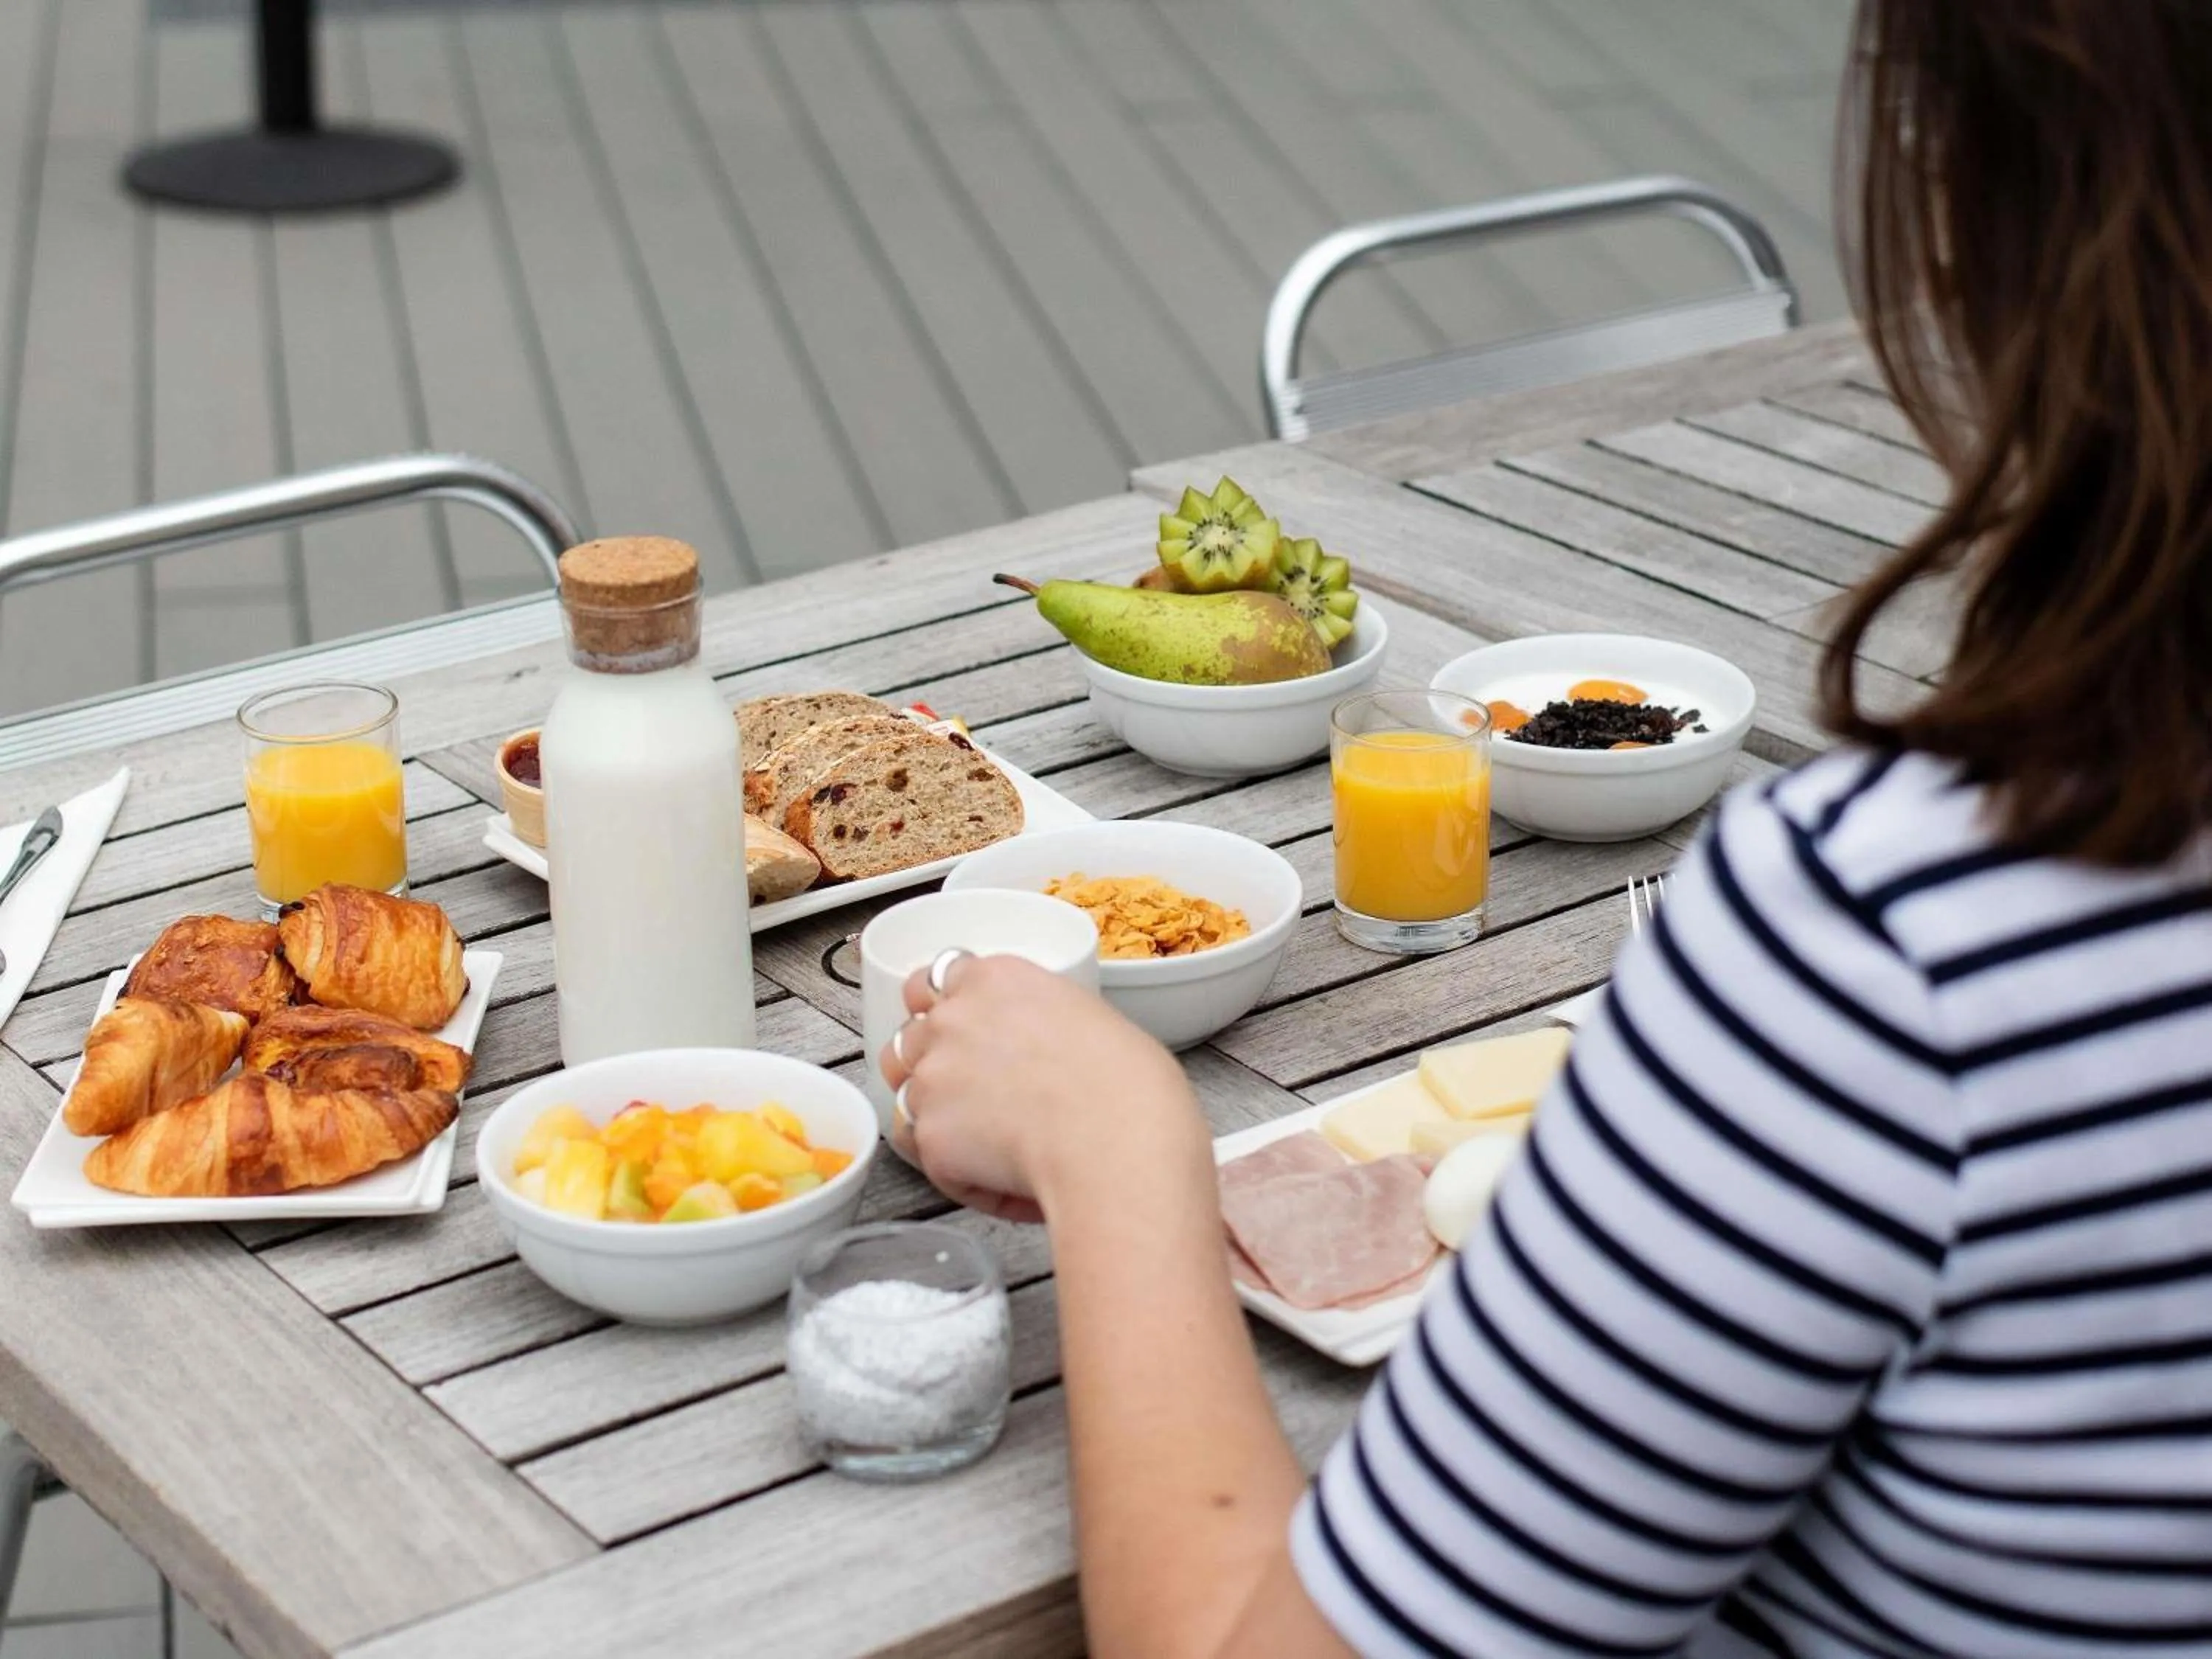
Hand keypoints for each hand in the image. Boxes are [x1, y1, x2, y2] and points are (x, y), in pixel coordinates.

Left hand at [878, 954, 1204, 1222]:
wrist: (1118, 1141)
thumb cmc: (1129, 1085)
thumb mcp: (1091, 1018)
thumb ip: (1040, 1020)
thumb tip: (1042, 1049)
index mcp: (995, 978)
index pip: (935, 980)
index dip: (944, 1011)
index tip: (964, 1034)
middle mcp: (953, 1018)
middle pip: (910, 1038)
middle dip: (934, 1067)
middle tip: (978, 1098)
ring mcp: (933, 1076)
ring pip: (908, 1099)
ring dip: (940, 1121)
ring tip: (992, 1147)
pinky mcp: (930, 1136)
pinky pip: (931, 1157)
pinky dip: (958, 1173)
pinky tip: (1004, 1180)